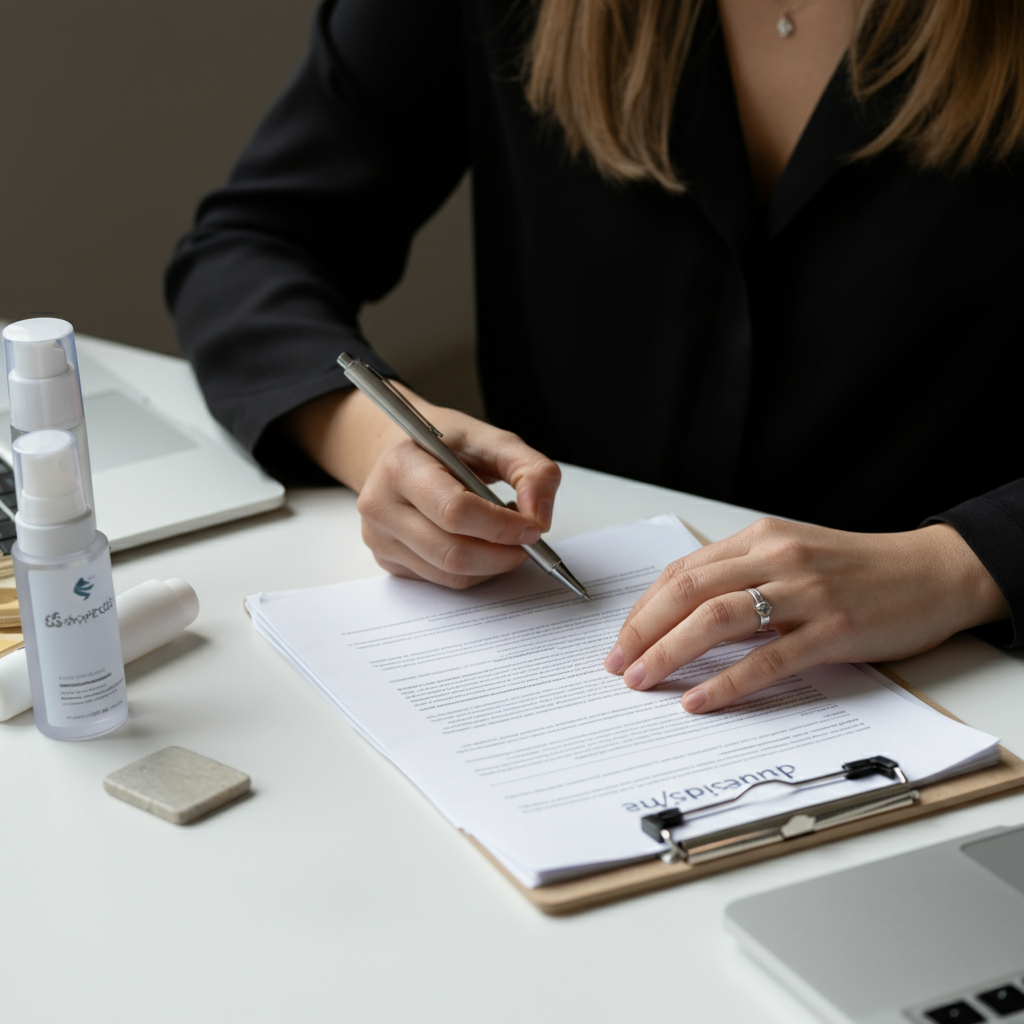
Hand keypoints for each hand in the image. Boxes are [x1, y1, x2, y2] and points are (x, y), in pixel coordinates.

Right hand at [283, 386, 560, 587]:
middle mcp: (381, 505)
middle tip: (528, 542)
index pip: (454, 511)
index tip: (533, 528)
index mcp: (401, 465)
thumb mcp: (492, 439)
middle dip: (502, 554)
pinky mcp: (388, 560)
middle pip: (451, 552)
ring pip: (450, 574)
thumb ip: (530, 470)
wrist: (400, 450)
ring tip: (505, 537)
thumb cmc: (445, 443)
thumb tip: (540, 517)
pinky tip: (479, 543)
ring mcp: (380, 538)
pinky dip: (474, 570)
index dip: (501, 526)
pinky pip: (442, 580)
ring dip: (492, 564)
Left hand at [603, 518, 1008, 713]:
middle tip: (618, 664)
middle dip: (643, 630)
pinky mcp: (833, 629)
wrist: (932, 571)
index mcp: (760, 538)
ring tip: (643, 680)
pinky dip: (726, 681)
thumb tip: (684, 614)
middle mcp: (776, 558)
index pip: (683, 572)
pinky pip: (768, 658)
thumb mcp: (792, 555)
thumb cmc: (858, 569)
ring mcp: (805, 593)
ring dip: (671, 652)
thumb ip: (742, 575)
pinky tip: (699, 699)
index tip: (622, 638)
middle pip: (688, 592)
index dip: (644, 608)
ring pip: (718, 620)